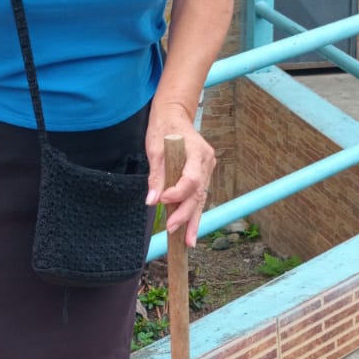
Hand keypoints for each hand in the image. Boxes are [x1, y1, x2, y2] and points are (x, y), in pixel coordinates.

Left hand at [146, 104, 214, 247]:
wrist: (174, 115)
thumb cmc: (164, 128)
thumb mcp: (155, 149)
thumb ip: (156, 175)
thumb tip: (151, 200)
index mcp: (197, 152)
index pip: (191, 179)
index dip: (178, 192)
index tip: (163, 200)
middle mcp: (207, 162)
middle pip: (198, 193)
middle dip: (185, 214)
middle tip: (172, 230)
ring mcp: (207, 169)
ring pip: (201, 199)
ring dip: (193, 221)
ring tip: (188, 242)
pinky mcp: (202, 176)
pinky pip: (198, 196)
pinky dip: (193, 213)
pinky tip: (189, 231)